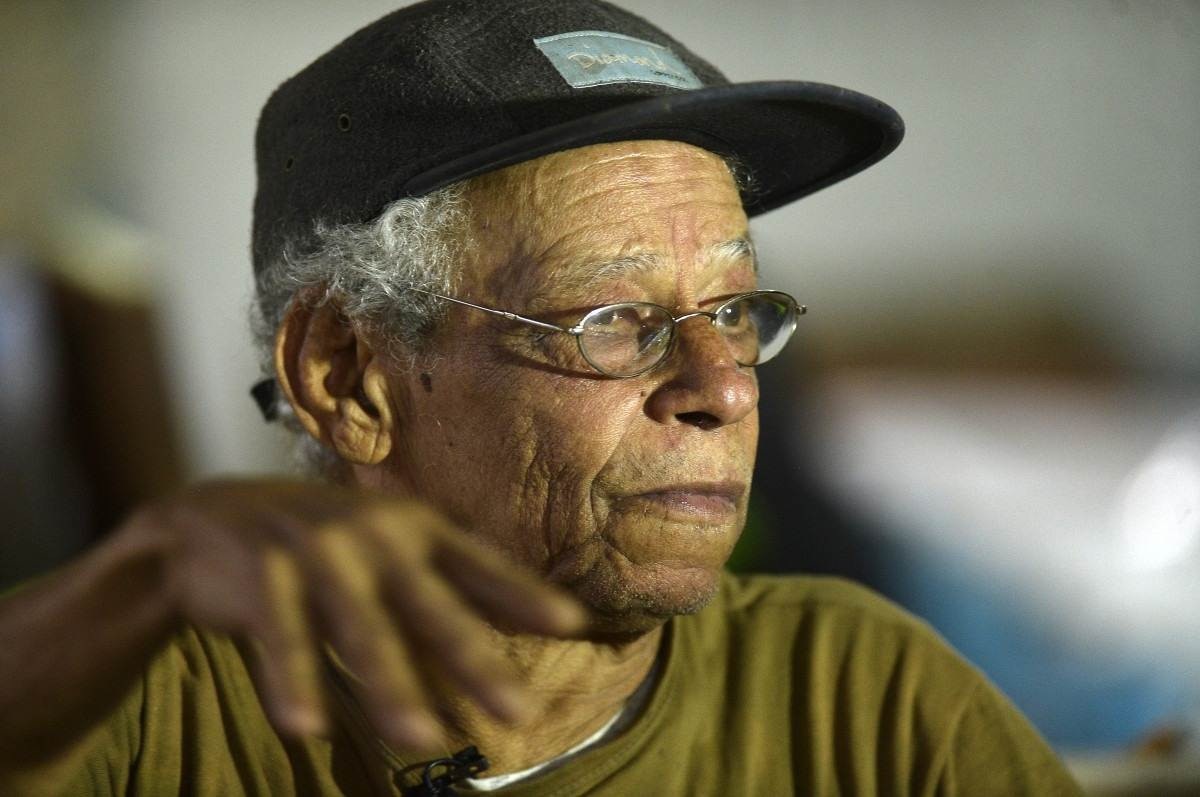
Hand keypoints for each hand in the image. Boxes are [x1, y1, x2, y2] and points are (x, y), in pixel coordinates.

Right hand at [125, 479, 585, 750]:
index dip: (524, 594)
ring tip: (422, 737)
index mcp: (413, 526)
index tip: (574, 623)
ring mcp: (318, 550)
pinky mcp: (263, 571)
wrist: (212, 516)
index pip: (480, 565)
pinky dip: (292, 680)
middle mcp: (374, 534)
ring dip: (391, 686)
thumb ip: (459, 583)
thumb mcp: (394, 550)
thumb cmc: (324, 543)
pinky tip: (305, 727)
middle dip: (474, 661)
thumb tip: (550, 611)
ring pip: (362, 631)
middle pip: (432, 608)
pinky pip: (281, 637)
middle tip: (517, 710)